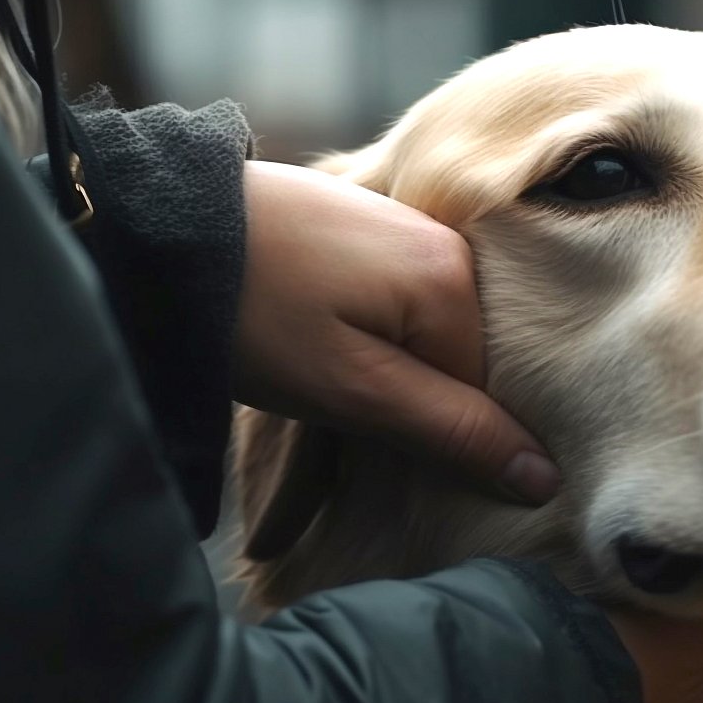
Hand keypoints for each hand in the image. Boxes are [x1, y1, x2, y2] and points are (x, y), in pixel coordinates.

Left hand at [234, 160, 559, 503]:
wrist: (157, 225)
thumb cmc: (255, 315)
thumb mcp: (355, 391)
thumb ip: (452, 430)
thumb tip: (544, 476)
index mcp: (455, 283)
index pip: (486, 394)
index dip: (439, 440)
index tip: (376, 455)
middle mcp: (446, 245)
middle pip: (458, 360)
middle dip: (408, 405)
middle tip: (336, 426)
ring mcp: (406, 229)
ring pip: (421, 335)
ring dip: (382, 375)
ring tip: (315, 382)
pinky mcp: (366, 227)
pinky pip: (392, 302)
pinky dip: (364, 338)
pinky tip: (316, 341)